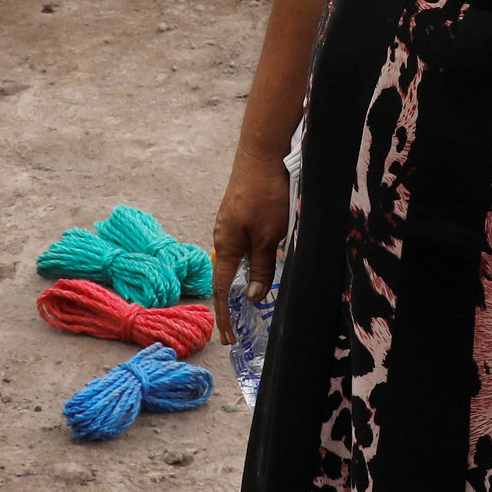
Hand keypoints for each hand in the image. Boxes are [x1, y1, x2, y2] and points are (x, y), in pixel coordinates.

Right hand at [211, 148, 289, 331]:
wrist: (261, 153)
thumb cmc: (266, 194)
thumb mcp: (270, 236)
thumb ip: (262, 267)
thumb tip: (252, 297)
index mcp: (226, 245)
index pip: (222, 289)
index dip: (225, 316)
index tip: (228, 339)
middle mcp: (222, 236)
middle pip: (226, 276)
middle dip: (232, 302)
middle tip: (239, 328)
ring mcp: (229, 224)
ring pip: (236, 259)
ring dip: (243, 279)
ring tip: (253, 300)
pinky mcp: (238, 213)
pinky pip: (241, 245)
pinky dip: (248, 261)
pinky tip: (260, 263)